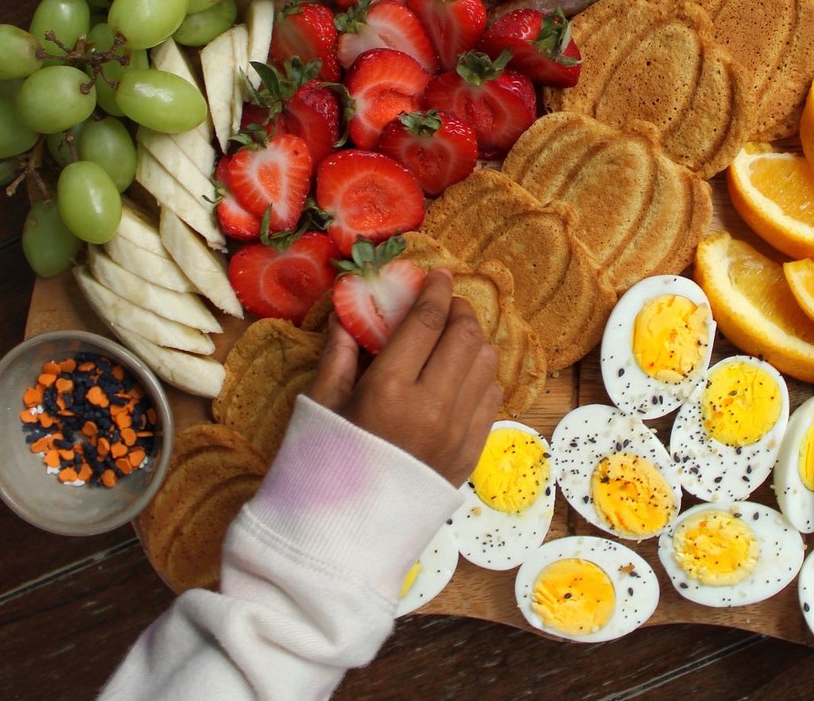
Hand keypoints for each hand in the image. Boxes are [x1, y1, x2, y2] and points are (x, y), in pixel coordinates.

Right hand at [307, 268, 502, 485]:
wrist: (343, 538)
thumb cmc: (323, 466)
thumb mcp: (321, 405)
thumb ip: (340, 354)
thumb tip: (349, 313)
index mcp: (388, 390)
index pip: (427, 322)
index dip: (435, 290)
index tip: (438, 274)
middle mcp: (432, 408)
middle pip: (465, 336)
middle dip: (459, 310)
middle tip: (447, 303)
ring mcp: (457, 433)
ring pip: (485, 364)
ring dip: (473, 341)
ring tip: (454, 338)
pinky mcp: (470, 455)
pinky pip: (491, 399)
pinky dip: (480, 377)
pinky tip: (460, 376)